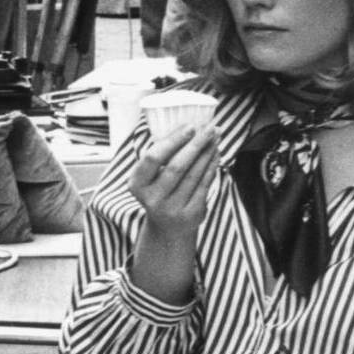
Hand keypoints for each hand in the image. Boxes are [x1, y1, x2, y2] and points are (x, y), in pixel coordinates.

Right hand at [128, 123, 220, 238]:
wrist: (167, 227)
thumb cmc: (159, 190)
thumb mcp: (150, 176)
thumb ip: (163, 154)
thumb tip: (186, 127)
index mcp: (137, 184)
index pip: (153, 158)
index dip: (172, 141)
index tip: (190, 126)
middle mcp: (152, 199)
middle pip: (176, 166)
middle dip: (195, 144)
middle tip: (209, 128)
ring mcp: (172, 209)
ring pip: (193, 175)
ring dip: (207, 153)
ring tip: (215, 137)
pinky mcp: (191, 214)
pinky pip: (204, 185)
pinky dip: (212, 166)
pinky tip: (215, 153)